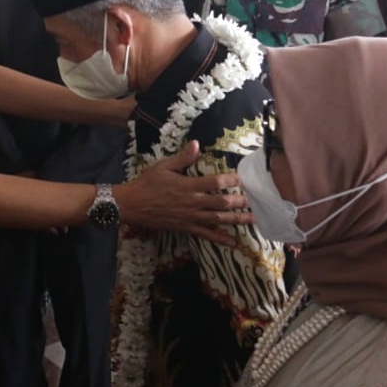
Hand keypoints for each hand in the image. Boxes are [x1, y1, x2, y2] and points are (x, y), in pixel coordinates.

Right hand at [113, 140, 250, 244]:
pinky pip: (205, 234)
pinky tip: (233, 242)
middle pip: (221, 202)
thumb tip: (196, 144)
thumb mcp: (162, 166)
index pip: (215, 182)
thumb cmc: (146, 184)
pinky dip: (220, 238)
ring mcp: (190, 217)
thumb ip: (182, 158)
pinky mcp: (185, 227)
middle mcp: (192, 202)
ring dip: (236, 219)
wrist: (131, 205)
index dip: (231, 180)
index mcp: (187, 185)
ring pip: (218, 219)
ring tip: (253, 219)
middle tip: (255, 200)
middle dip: (240, 202)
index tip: (244, 178)